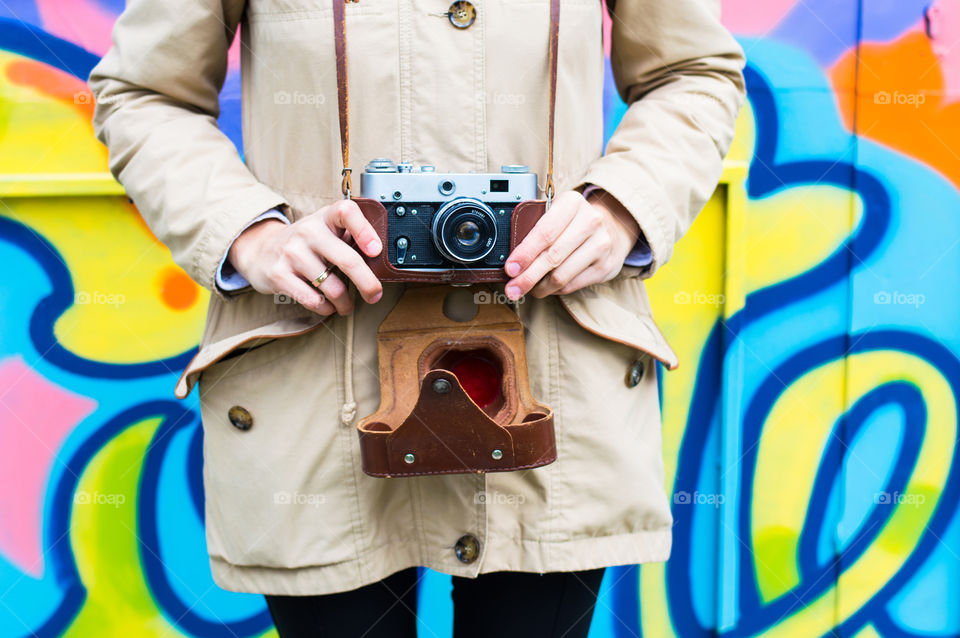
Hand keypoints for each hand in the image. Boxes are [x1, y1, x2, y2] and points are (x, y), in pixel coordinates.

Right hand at [227, 200, 382, 315]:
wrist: (260, 249)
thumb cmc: (304, 244)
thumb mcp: (324, 231)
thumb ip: (348, 238)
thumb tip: (380, 262)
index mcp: (324, 218)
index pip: (346, 212)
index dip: (365, 230)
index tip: (376, 250)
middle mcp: (308, 232)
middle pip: (348, 260)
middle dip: (368, 284)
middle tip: (374, 295)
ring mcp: (292, 253)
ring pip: (332, 287)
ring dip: (344, 303)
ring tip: (346, 305)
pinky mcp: (279, 274)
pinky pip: (313, 300)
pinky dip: (325, 308)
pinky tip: (327, 306)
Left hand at [503, 189, 639, 299]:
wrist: (611, 228)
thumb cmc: (573, 222)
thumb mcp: (556, 213)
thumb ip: (536, 228)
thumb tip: (511, 259)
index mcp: (572, 203)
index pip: (545, 232)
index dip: (525, 253)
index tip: (510, 268)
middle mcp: (591, 221)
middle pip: (552, 257)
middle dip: (528, 276)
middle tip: (512, 288)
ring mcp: (601, 245)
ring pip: (561, 275)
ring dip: (540, 287)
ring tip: (527, 289)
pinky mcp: (605, 266)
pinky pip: (572, 285)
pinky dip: (554, 289)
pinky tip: (546, 287)